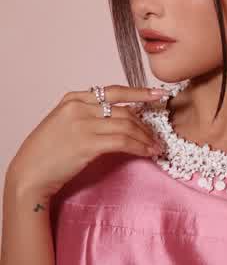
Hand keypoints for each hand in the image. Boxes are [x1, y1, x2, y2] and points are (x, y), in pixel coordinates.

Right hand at [6, 85, 169, 199]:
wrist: (30, 173)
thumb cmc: (48, 152)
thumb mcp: (64, 122)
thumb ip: (87, 114)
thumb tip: (120, 117)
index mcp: (73, 99)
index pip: (114, 91)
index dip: (140, 92)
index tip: (158, 94)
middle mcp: (79, 107)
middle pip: (125, 110)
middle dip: (145, 124)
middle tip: (156, 136)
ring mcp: (83, 124)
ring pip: (127, 125)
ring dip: (145, 138)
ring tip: (155, 147)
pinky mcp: (87, 143)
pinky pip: (123, 141)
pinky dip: (139, 147)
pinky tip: (146, 153)